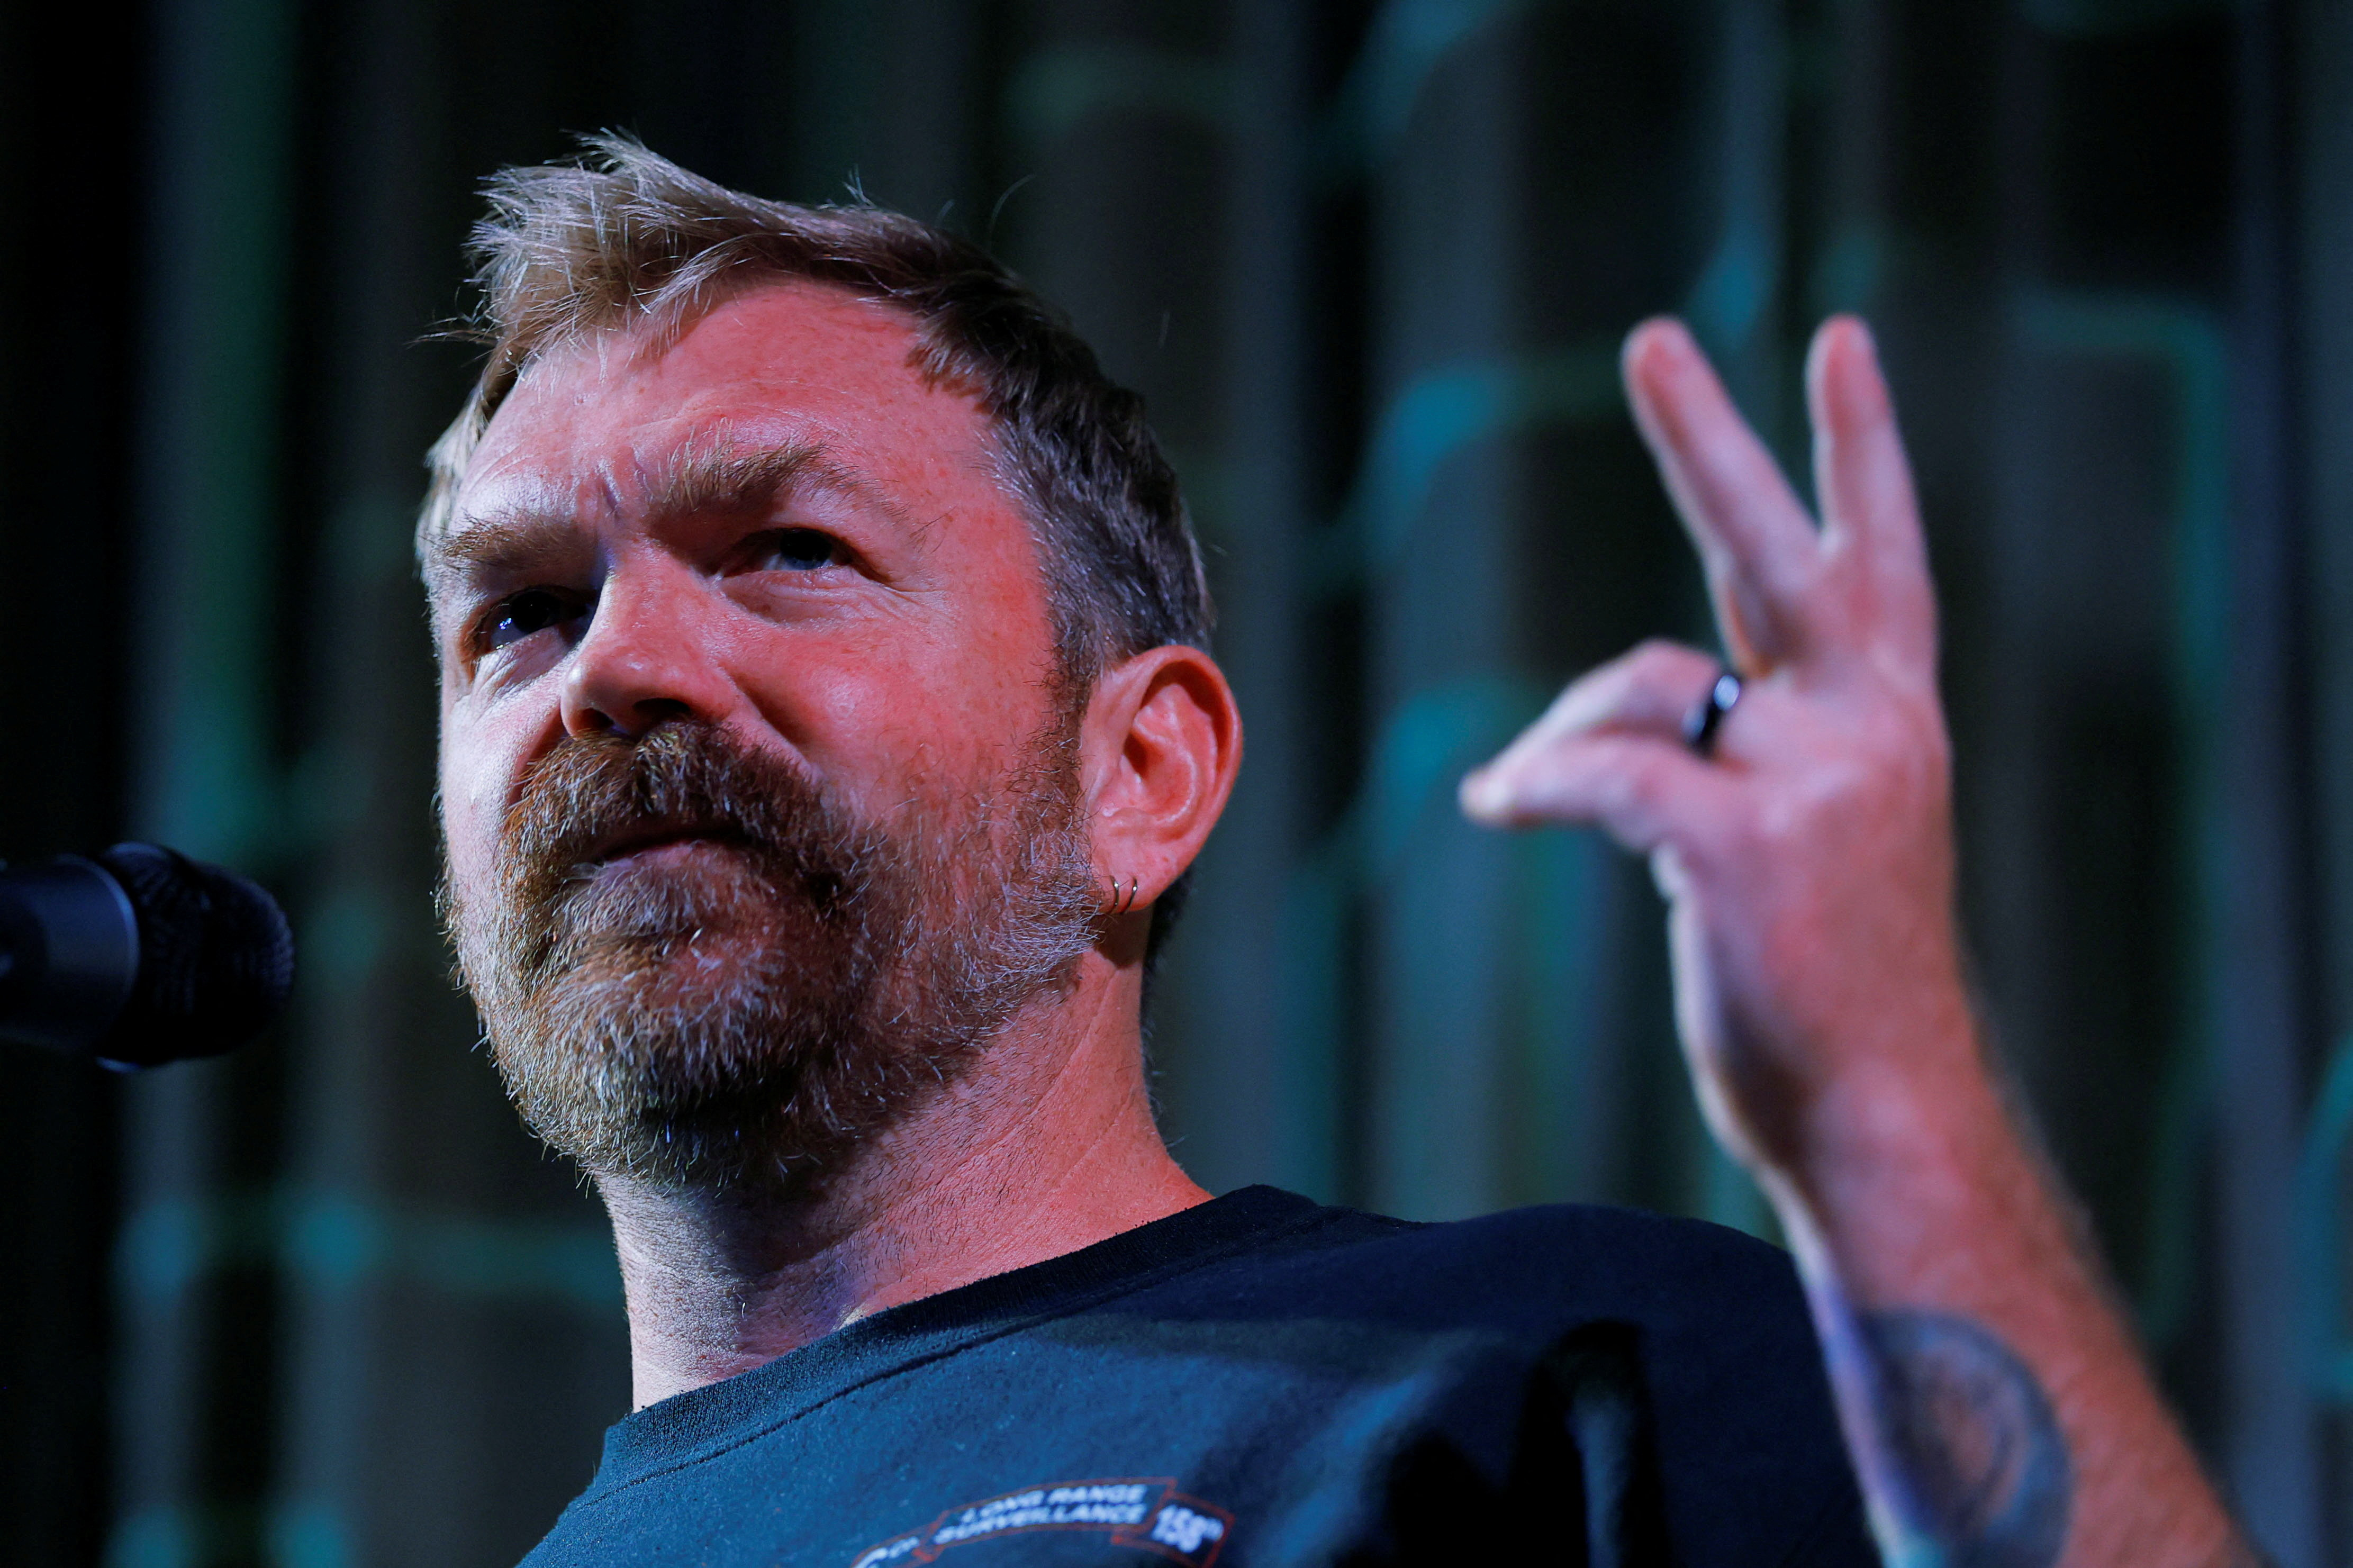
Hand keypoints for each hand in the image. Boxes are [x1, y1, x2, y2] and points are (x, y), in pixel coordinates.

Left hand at [1461, 316, 1970, 1175]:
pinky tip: (1497, 803)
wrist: (1885, 1121)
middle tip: (1652, 341)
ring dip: (1564, 730)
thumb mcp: (1818, 849)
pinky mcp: (1748, 842)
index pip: (1876, 556)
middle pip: (1774, 547)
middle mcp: (1868, 726)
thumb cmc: (1837, 997)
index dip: (1856, 450)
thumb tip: (1635, 724)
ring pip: (1640, 685)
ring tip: (1515, 786)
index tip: (1840, 341)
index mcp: (1891, 721)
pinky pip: (1601, 773)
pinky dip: (1537, 782)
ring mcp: (1816, 777)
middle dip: (1709, 438)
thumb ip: (1756, 756)